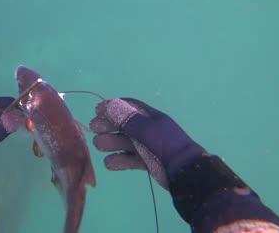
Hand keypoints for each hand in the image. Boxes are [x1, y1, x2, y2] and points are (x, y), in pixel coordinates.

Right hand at [89, 98, 205, 188]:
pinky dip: (119, 160)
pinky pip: (130, 159)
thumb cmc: (166, 146)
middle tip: (93, 129)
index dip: (112, 107)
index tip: (97, 110)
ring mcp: (147, 146)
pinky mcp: (147, 162)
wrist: (185, 173)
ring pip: (125, 142)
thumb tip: (110, 106)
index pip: (129, 107)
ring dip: (111, 143)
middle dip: (108, 125)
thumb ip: (128, 119)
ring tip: (99, 146)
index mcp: (151, 118)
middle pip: (124, 124)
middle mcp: (148, 130)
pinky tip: (109, 163)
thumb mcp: (147, 130)